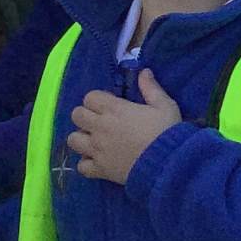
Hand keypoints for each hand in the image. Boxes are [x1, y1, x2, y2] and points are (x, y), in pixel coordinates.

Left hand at [67, 70, 182, 184]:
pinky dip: (87, 163)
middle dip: (86, 116)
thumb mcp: (165, 105)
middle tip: (100, 121)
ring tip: (95, 141)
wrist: (168, 163)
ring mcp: (96, 149)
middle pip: (76, 115)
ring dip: (82, 138)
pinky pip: (81, 166)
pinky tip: (98, 160)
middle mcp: (100, 127)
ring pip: (72, 139)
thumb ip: (151, 88)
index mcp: (114, 109)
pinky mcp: (99, 169)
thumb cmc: (166, 131)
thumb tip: (144, 71)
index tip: (110, 105)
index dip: (98, 99)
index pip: (90, 97)